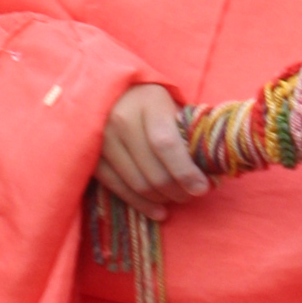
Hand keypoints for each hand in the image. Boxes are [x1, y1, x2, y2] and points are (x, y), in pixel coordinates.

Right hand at [96, 83, 210, 219]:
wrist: (108, 91)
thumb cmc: (149, 101)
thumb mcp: (170, 104)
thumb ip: (186, 130)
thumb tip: (208, 164)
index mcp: (148, 103)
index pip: (167, 145)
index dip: (185, 172)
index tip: (202, 187)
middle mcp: (121, 120)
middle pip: (153, 170)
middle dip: (178, 190)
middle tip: (192, 194)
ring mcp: (102, 140)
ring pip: (137, 184)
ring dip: (162, 198)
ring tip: (177, 198)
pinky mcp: (92, 157)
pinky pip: (118, 188)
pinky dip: (141, 204)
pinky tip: (158, 211)